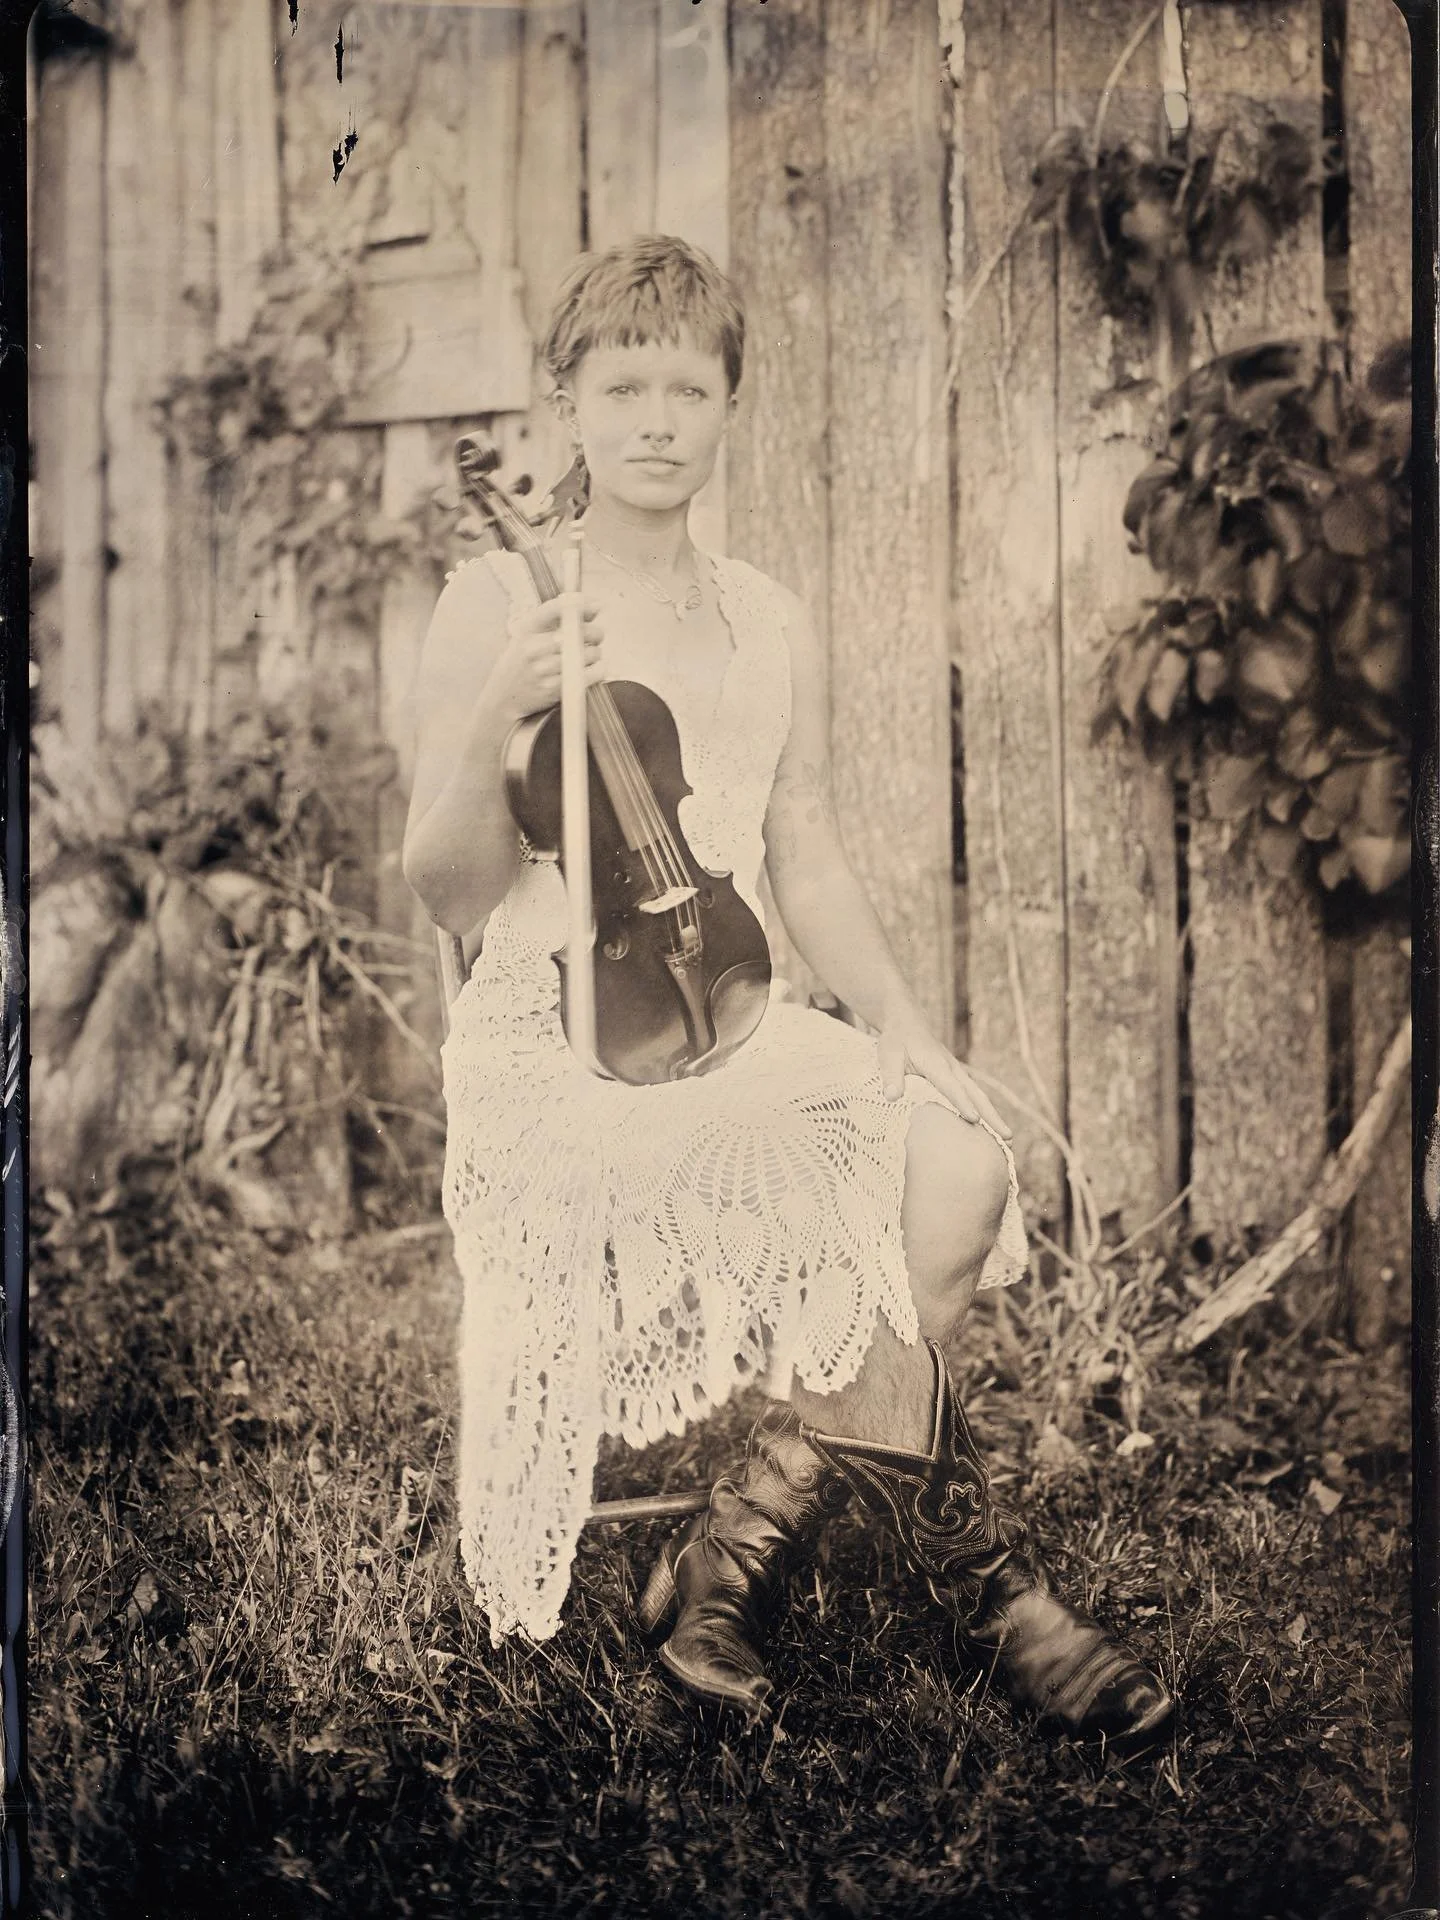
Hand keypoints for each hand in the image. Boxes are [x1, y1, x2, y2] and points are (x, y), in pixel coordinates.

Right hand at [493, 595, 604, 720]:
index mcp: (527, 629)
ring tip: (589, 655)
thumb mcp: (528, 636)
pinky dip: (598, 670)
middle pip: (578, 632)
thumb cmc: (521, 662)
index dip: (581, 604)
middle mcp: (535, 647)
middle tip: (597, 636)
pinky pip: (589, 675)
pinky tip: (593, 668)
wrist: (503, 697)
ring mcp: (544, 669)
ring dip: (595, 653)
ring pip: (588, 654)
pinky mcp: (555, 688)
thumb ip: (556, 621)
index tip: (596, 606)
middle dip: (595, 632)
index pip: (556, 608)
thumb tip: (593, 609)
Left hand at [876, 1013, 1012, 1137]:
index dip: (962, 1102)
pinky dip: (985, 1111)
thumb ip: (890, 1076)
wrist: (907, 1023)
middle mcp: (952, 1069)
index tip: (974, 1119)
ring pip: (979, 1096)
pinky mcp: (956, 1078)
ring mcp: (957, 1073)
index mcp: (936, 1064)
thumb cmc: (896, 1041)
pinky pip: (974, 1096)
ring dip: (994, 1116)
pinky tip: (990, 1130)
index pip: (951, 1086)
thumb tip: (891, 1096)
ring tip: (1008, 1139)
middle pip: (976, 1094)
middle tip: (1007, 1137)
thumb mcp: (887, 1055)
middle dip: (992, 1116)